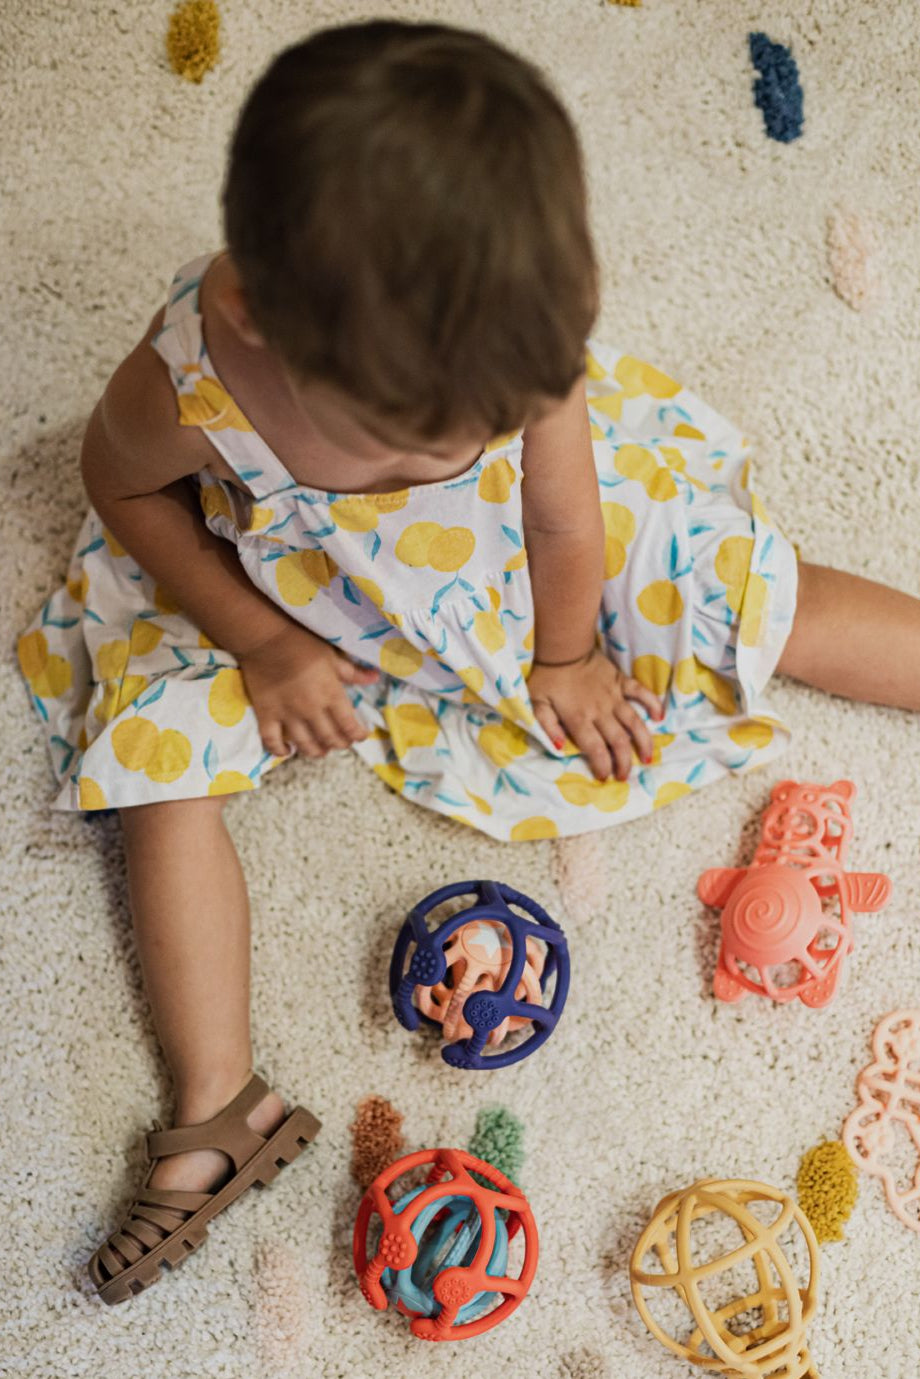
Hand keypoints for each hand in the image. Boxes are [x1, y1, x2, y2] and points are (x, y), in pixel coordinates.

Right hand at [237, 624, 378, 758]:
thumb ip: (353, 672)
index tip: (360, 736)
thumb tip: (375, 678)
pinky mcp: (266, 715)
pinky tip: (287, 751)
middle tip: (342, 743)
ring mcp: (288, 715)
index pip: (349, 725)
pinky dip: (280, 751)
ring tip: (321, 751)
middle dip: (340, 744)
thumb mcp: (332, 656)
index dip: (357, 735)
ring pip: (305, 744)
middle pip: (329, 738)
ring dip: (316, 752)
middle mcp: (311, 710)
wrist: (266, 638)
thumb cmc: (302, 643)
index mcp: (330, 694)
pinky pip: (272, 741)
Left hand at [528, 649, 664, 781]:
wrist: (563, 646)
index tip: (605, 777)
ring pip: (634, 723)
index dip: (602, 766)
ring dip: (643, 742)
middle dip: (623, 763)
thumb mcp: (537, 703)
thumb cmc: (547, 677)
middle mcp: (600, 711)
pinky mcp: (621, 681)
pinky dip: (653, 704)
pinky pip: (641, 693)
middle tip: (624, 775)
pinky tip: (660, 716)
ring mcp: (614, 696)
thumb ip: (547, 726)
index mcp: (580, 719)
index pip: (596, 749)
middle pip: (618, 742)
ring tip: (647, 758)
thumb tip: (559, 748)